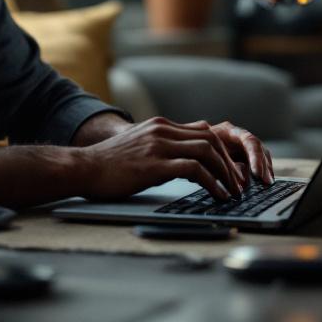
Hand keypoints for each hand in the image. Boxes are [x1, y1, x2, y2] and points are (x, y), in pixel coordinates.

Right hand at [74, 117, 273, 201]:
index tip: (231, 170)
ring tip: (233, 192)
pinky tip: (217, 195)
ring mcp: (158, 146)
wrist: (82, 168)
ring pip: (207, 152)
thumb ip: (160, 148)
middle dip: (229, 163)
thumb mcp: (139, 147)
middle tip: (239, 184)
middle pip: (210, 139)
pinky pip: (194, 170)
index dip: (222, 151)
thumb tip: (183, 164)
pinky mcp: (154, 165)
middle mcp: (162, 130)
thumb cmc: (108, 165)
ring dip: (225, 173)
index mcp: (160, 126)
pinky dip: (212, 183)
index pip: (203, 131)